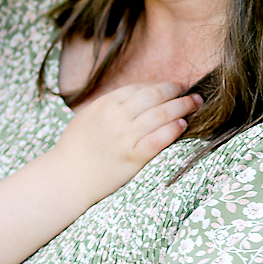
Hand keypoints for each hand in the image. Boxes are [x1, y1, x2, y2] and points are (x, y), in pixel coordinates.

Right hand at [51, 82, 199, 197]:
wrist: (68, 177)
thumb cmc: (76, 147)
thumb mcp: (88, 116)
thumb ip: (111, 105)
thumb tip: (137, 96)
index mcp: (106, 104)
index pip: (141, 88)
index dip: (161, 86)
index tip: (173, 88)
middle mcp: (117, 117)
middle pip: (155, 97)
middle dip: (177, 92)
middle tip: (192, 93)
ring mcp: (125, 137)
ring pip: (161, 115)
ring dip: (182, 107)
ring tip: (194, 105)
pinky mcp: (133, 157)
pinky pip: (158, 139)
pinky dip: (172, 130)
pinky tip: (182, 125)